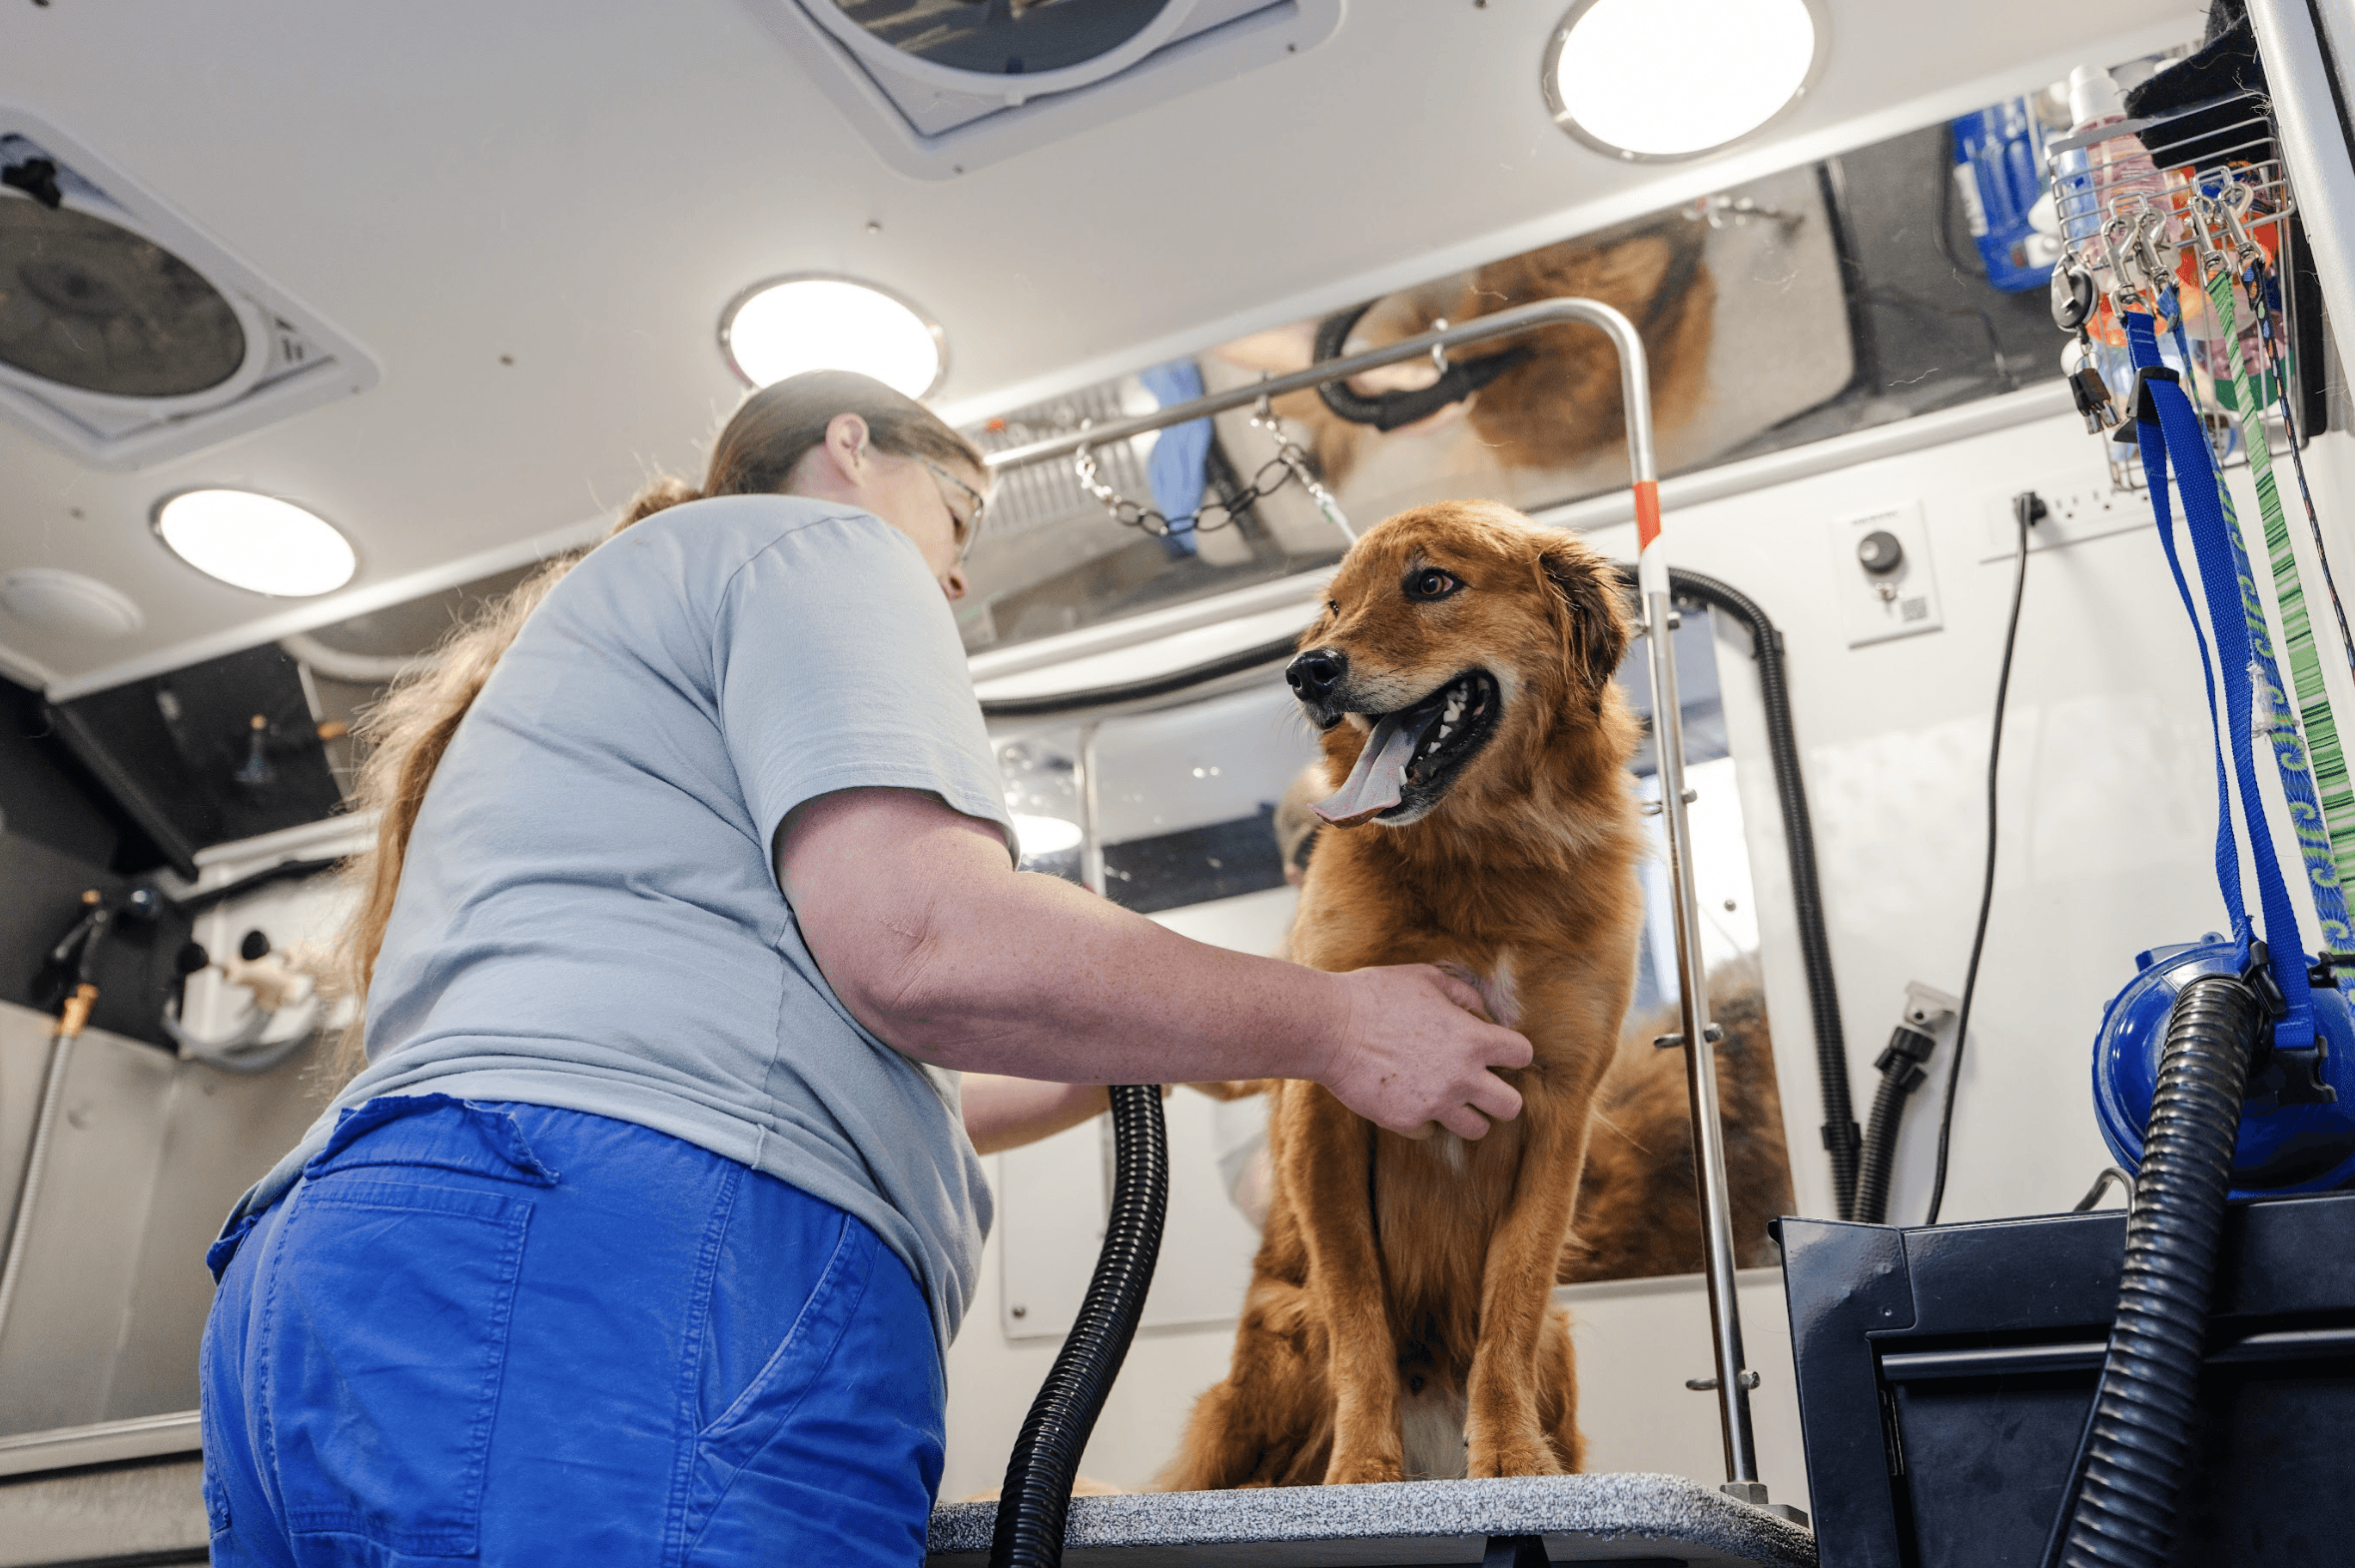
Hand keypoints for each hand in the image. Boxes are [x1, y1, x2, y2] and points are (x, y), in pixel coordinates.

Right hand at [1315, 965, 1531, 1138]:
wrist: (1329, 1028)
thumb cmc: (1376, 995)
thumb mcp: (1425, 978)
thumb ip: (1463, 994)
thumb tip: (1481, 1010)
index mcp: (1472, 1040)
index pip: (1522, 1055)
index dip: (1512, 1051)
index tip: (1497, 1050)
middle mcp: (1461, 1077)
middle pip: (1511, 1106)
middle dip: (1501, 1096)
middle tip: (1481, 1085)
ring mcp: (1435, 1104)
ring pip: (1478, 1129)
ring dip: (1468, 1114)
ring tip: (1449, 1096)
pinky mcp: (1407, 1122)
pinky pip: (1431, 1130)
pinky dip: (1425, 1117)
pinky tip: (1408, 1096)